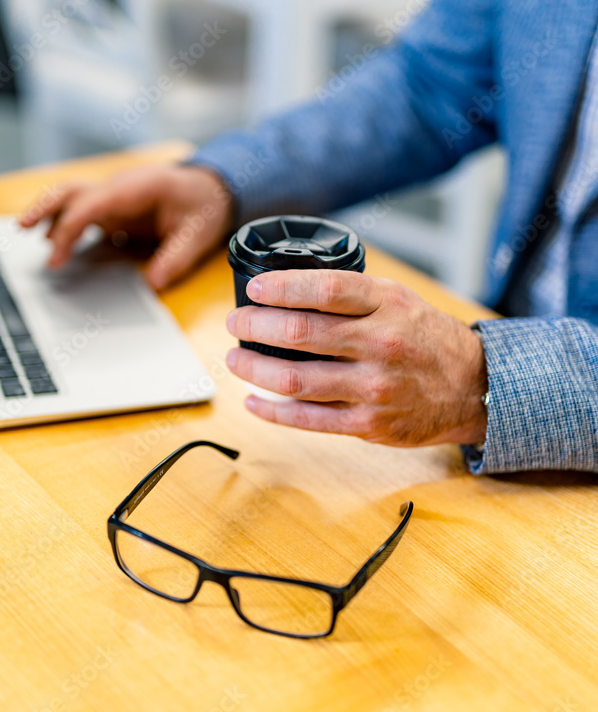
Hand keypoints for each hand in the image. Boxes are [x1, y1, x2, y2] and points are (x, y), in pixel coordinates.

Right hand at [19, 163, 232, 289]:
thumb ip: (176, 258)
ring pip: (72, 199)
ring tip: (31, 239)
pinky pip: (84, 214)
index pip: (92, 204)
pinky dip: (66, 227)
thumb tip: (154, 283)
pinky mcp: (115, 209)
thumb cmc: (204, 205)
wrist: (212, 188)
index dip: (69, 228)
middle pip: (71, 192)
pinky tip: (57, 247)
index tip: (55, 254)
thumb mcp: (199, 234)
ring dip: (49, 216)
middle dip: (44, 208)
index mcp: (137, 187)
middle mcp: (119, 188)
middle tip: (21, 228)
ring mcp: (115, 197)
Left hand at [225, 270, 487, 446]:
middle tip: (237, 323)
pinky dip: (273, 412)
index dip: (281, 288)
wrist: (473, 389)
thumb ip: (353, 294)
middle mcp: (381, 344)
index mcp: (387, 305)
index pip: (324, 290)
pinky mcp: (368, 424)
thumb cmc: (428, 340)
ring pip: (296, 380)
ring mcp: (374, 387)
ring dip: (255, 369)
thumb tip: (289, 289)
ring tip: (237, 358)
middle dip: (256, 327)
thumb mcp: (399, 300)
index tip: (255, 290)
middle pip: (301, 333)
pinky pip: (308, 419)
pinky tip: (253, 401)